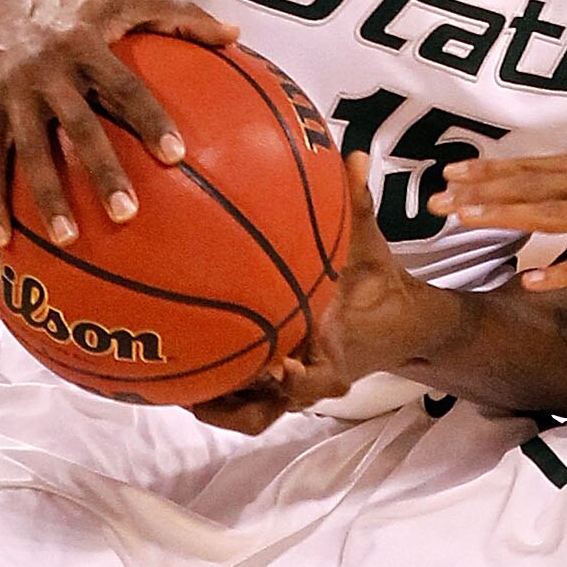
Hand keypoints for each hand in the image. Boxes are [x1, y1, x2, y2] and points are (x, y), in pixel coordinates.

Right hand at [0, 0, 235, 250]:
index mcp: (85, 45)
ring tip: (68, 239)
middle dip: (101, 170)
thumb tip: (235, 34)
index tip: (176, 155)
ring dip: (47, 197)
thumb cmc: (72, 6)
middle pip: (77, 126)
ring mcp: (12, 94)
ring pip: (30, 152)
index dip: (149, 118)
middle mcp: (47, 71)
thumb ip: (179, 17)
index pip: (124, 86)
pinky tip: (3, 238)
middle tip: (128, 213)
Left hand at [192, 157, 449, 433]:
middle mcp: (309, 376)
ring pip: (247, 411)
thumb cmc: (379, 282)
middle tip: (192, 384)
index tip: (282, 366)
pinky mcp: (274, 381)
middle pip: (266, 411)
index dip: (301, 381)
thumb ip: (360, 205)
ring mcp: (289, 385)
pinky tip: (174, 361)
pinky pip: (239, 395)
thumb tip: (355, 155)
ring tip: (168, 383)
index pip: (321, 379)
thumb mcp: (372, 244)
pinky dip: (213, 387)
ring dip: (213, 402)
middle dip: (230, 403)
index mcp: (336, 352)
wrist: (398, 320)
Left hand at [437, 138, 566, 290]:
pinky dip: (562, 269)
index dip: (494, 170)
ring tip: (464, 222)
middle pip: (533, 185)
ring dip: (506, 216)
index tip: (453, 172)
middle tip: (435, 199)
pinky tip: (531, 280)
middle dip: (482, 192)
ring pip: (553, 212)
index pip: (539, 166)